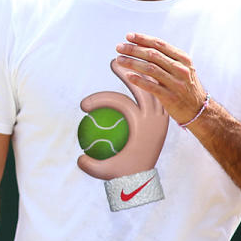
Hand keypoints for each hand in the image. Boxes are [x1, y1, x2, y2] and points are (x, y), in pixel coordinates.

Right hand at [77, 59, 169, 179]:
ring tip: (127, 63)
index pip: (121, 103)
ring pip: (150, 87)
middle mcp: (154, 117)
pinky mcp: (161, 117)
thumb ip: (92, 166)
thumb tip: (79, 157)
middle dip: (127, 72)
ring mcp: (160, 116)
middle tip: (113, 61)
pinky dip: (147, 84)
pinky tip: (138, 75)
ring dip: (139, 74)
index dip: (101, 100)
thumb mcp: (107, 172)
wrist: (146, 179)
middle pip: (141, 86)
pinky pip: (155, 95)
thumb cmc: (123, 174)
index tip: (84, 106)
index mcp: (143, 126)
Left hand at [114, 33, 207, 125]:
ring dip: (132, 63)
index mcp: (183, 59)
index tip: (128, 36)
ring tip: (119, 60)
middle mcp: (180, 69)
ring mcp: (176, 83)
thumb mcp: (182, 68)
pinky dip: (139, 80)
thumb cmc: (185, 86)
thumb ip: (165, 58)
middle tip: (119, 47)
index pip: (159, 45)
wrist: (199, 110)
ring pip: (150, 69)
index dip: (142, 39)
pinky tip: (128, 76)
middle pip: (152, 55)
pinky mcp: (170, 97)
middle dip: (133, 49)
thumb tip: (140, 46)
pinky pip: (151, 87)